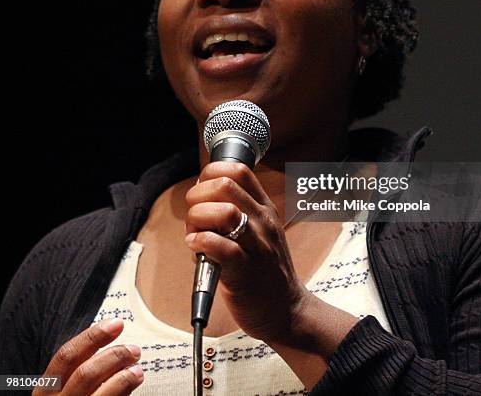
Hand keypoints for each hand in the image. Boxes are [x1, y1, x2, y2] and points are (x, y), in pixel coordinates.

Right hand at [33, 318, 142, 394]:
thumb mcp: (65, 391)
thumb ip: (82, 372)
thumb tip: (115, 350)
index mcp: (45, 392)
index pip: (66, 356)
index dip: (93, 336)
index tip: (116, 324)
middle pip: (85, 373)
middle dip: (114, 356)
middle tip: (134, 350)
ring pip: (99, 393)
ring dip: (123, 377)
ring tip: (138, 371)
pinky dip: (123, 394)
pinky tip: (132, 387)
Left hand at [184, 161, 309, 343]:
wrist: (286, 311)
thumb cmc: (264, 271)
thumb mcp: (260, 231)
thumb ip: (237, 211)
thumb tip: (200, 195)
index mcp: (264, 209)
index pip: (239, 170)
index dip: (211, 172)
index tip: (202, 190)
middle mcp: (263, 222)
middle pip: (225, 185)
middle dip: (198, 194)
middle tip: (194, 215)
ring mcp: (256, 245)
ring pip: (223, 212)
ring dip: (197, 217)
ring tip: (194, 232)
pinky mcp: (245, 272)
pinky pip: (219, 245)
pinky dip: (199, 241)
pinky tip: (195, 247)